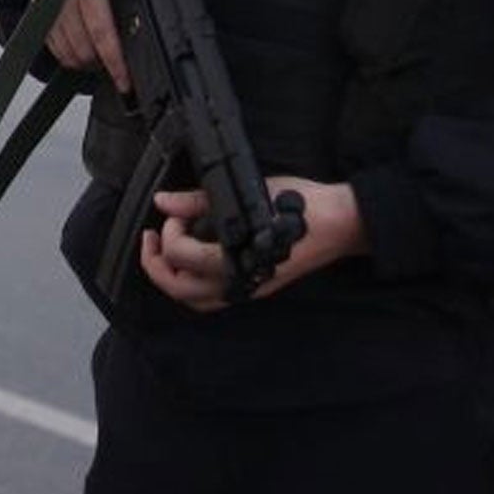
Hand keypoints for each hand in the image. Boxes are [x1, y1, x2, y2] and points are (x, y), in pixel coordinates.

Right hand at [33, 0, 128, 91]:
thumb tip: (141, 34)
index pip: (101, 30)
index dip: (114, 59)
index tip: (124, 80)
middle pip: (82, 46)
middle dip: (100, 63)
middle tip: (116, 68)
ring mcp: (46, 2)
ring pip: (66, 50)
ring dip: (83, 62)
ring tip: (98, 59)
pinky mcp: (35, 10)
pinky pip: (51, 45)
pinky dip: (66, 55)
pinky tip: (80, 52)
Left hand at [139, 177, 367, 311]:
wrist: (342, 224)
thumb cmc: (301, 204)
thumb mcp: (249, 193)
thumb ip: (200, 200)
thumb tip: (163, 201)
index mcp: (237, 260)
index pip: (182, 257)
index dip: (169, 231)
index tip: (176, 212)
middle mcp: (240, 283)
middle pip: (179, 291)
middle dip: (155, 264)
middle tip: (151, 237)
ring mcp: (248, 290)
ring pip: (194, 301)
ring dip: (172, 277)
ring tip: (166, 248)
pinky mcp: (256, 288)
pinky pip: (214, 299)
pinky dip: (193, 284)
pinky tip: (194, 258)